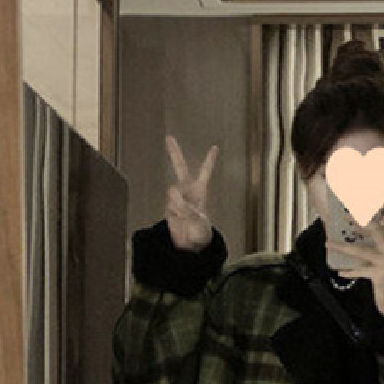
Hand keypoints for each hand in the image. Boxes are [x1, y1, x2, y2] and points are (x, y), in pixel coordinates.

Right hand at [164, 135, 217, 251]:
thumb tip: (173, 194)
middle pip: (180, 168)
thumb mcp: (200, 222)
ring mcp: (177, 198)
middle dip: (175, 153)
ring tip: (185, 216)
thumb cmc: (201, 233)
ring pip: (174, 194)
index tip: (215, 147)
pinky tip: (179, 219)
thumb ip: (188, 207)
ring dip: (179, 204)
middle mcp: (187, 191)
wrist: (190, 247)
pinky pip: (170, 205)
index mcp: (200, 192)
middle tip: (169, 137)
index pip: (205, 173)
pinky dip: (175, 212)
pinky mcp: (168, 208)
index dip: (209, 161)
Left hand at [328, 205, 383, 321]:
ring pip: (360, 250)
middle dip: (359, 221)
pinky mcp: (379, 274)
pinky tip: (341, 272)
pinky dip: (349, 271)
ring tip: (329, 244)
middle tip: (344, 216)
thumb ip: (382, 251)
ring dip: (342, 247)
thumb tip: (362, 241)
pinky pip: (359, 270)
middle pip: (376, 229)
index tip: (378, 206)